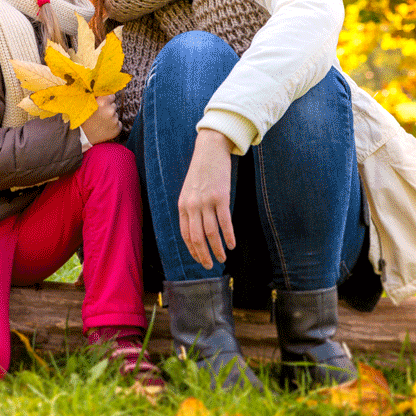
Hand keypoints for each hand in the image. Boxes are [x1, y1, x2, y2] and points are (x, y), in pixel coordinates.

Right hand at [80, 94, 120, 144]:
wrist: (81, 136)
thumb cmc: (81, 119)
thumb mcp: (86, 104)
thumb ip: (96, 97)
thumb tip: (102, 91)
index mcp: (103, 102)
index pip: (111, 96)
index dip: (106, 100)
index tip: (102, 104)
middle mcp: (110, 110)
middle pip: (114, 105)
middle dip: (108, 108)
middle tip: (99, 114)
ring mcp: (114, 120)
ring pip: (115, 114)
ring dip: (110, 117)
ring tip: (100, 122)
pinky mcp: (117, 129)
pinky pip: (118, 123)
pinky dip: (113, 125)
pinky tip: (104, 127)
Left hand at [177, 129, 236, 268]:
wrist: (210, 149)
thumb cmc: (202, 171)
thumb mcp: (190, 190)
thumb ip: (191, 208)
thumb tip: (197, 228)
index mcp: (183, 205)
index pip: (185, 234)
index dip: (193, 250)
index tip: (199, 260)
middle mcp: (192, 205)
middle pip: (197, 237)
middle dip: (203, 255)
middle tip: (210, 266)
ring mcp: (206, 201)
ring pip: (211, 233)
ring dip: (217, 249)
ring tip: (223, 259)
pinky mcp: (220, 197)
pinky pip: (224, 222)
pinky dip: (228, 236)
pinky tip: (232, 245)